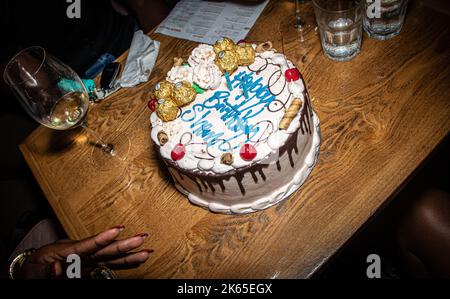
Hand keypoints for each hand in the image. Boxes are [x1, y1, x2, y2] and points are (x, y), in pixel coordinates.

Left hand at [18, 225, 151, 278]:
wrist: (32, 270)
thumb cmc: (33, 271)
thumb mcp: (33, 273)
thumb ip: (47, 272)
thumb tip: (56, 268)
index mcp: (64, 251)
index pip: (86, 245)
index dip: (102, 238)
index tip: (117, 229)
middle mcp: (79, 253)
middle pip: (105, 249)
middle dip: (125, 244)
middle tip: (142, 237)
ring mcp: (86, 258)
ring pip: (110, 256)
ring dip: (128, 253)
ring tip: (146, 250)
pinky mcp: (89, 265)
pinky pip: (108, 264)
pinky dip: (122, 261)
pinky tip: (136, 259)